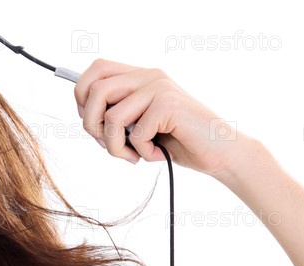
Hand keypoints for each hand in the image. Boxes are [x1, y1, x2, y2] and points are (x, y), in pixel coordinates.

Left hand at [74, 59, 254, 181]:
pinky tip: (158, 154)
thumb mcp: (141, 126)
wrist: (220, 153)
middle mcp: (148, 76)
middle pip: (94, 91)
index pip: (96, 70)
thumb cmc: (179, 142)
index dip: (82, 98)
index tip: (94, 126)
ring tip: (133, 156)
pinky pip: (136, 133)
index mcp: (140, 77)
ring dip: (115, 147)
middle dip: (91, 125)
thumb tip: (86, 118)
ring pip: (111, 116)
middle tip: (108, 145)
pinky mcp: (168, 104)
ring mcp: (159, 88)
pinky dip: (142, 152)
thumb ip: (118, 115)